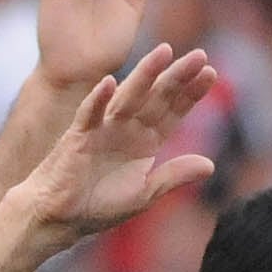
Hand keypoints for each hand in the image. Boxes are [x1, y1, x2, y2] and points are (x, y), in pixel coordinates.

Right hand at [15, 42, 215, 246]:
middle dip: (177, 77)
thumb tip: (210, 165)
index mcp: (145, 142)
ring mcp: (103, 129)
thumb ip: (173, 176)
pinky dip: (97, 100)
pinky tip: (108, 84)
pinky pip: (89, 114)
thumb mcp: (144, 194)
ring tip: (164, 53)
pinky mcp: (78, 136)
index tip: (212, 73)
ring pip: (127, 97)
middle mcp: (127, 129)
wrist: (59, 219)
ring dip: (144, 75)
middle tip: (200, 55)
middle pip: (156, 97)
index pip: (173, 111)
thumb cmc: (97, 207)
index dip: (191, 93)